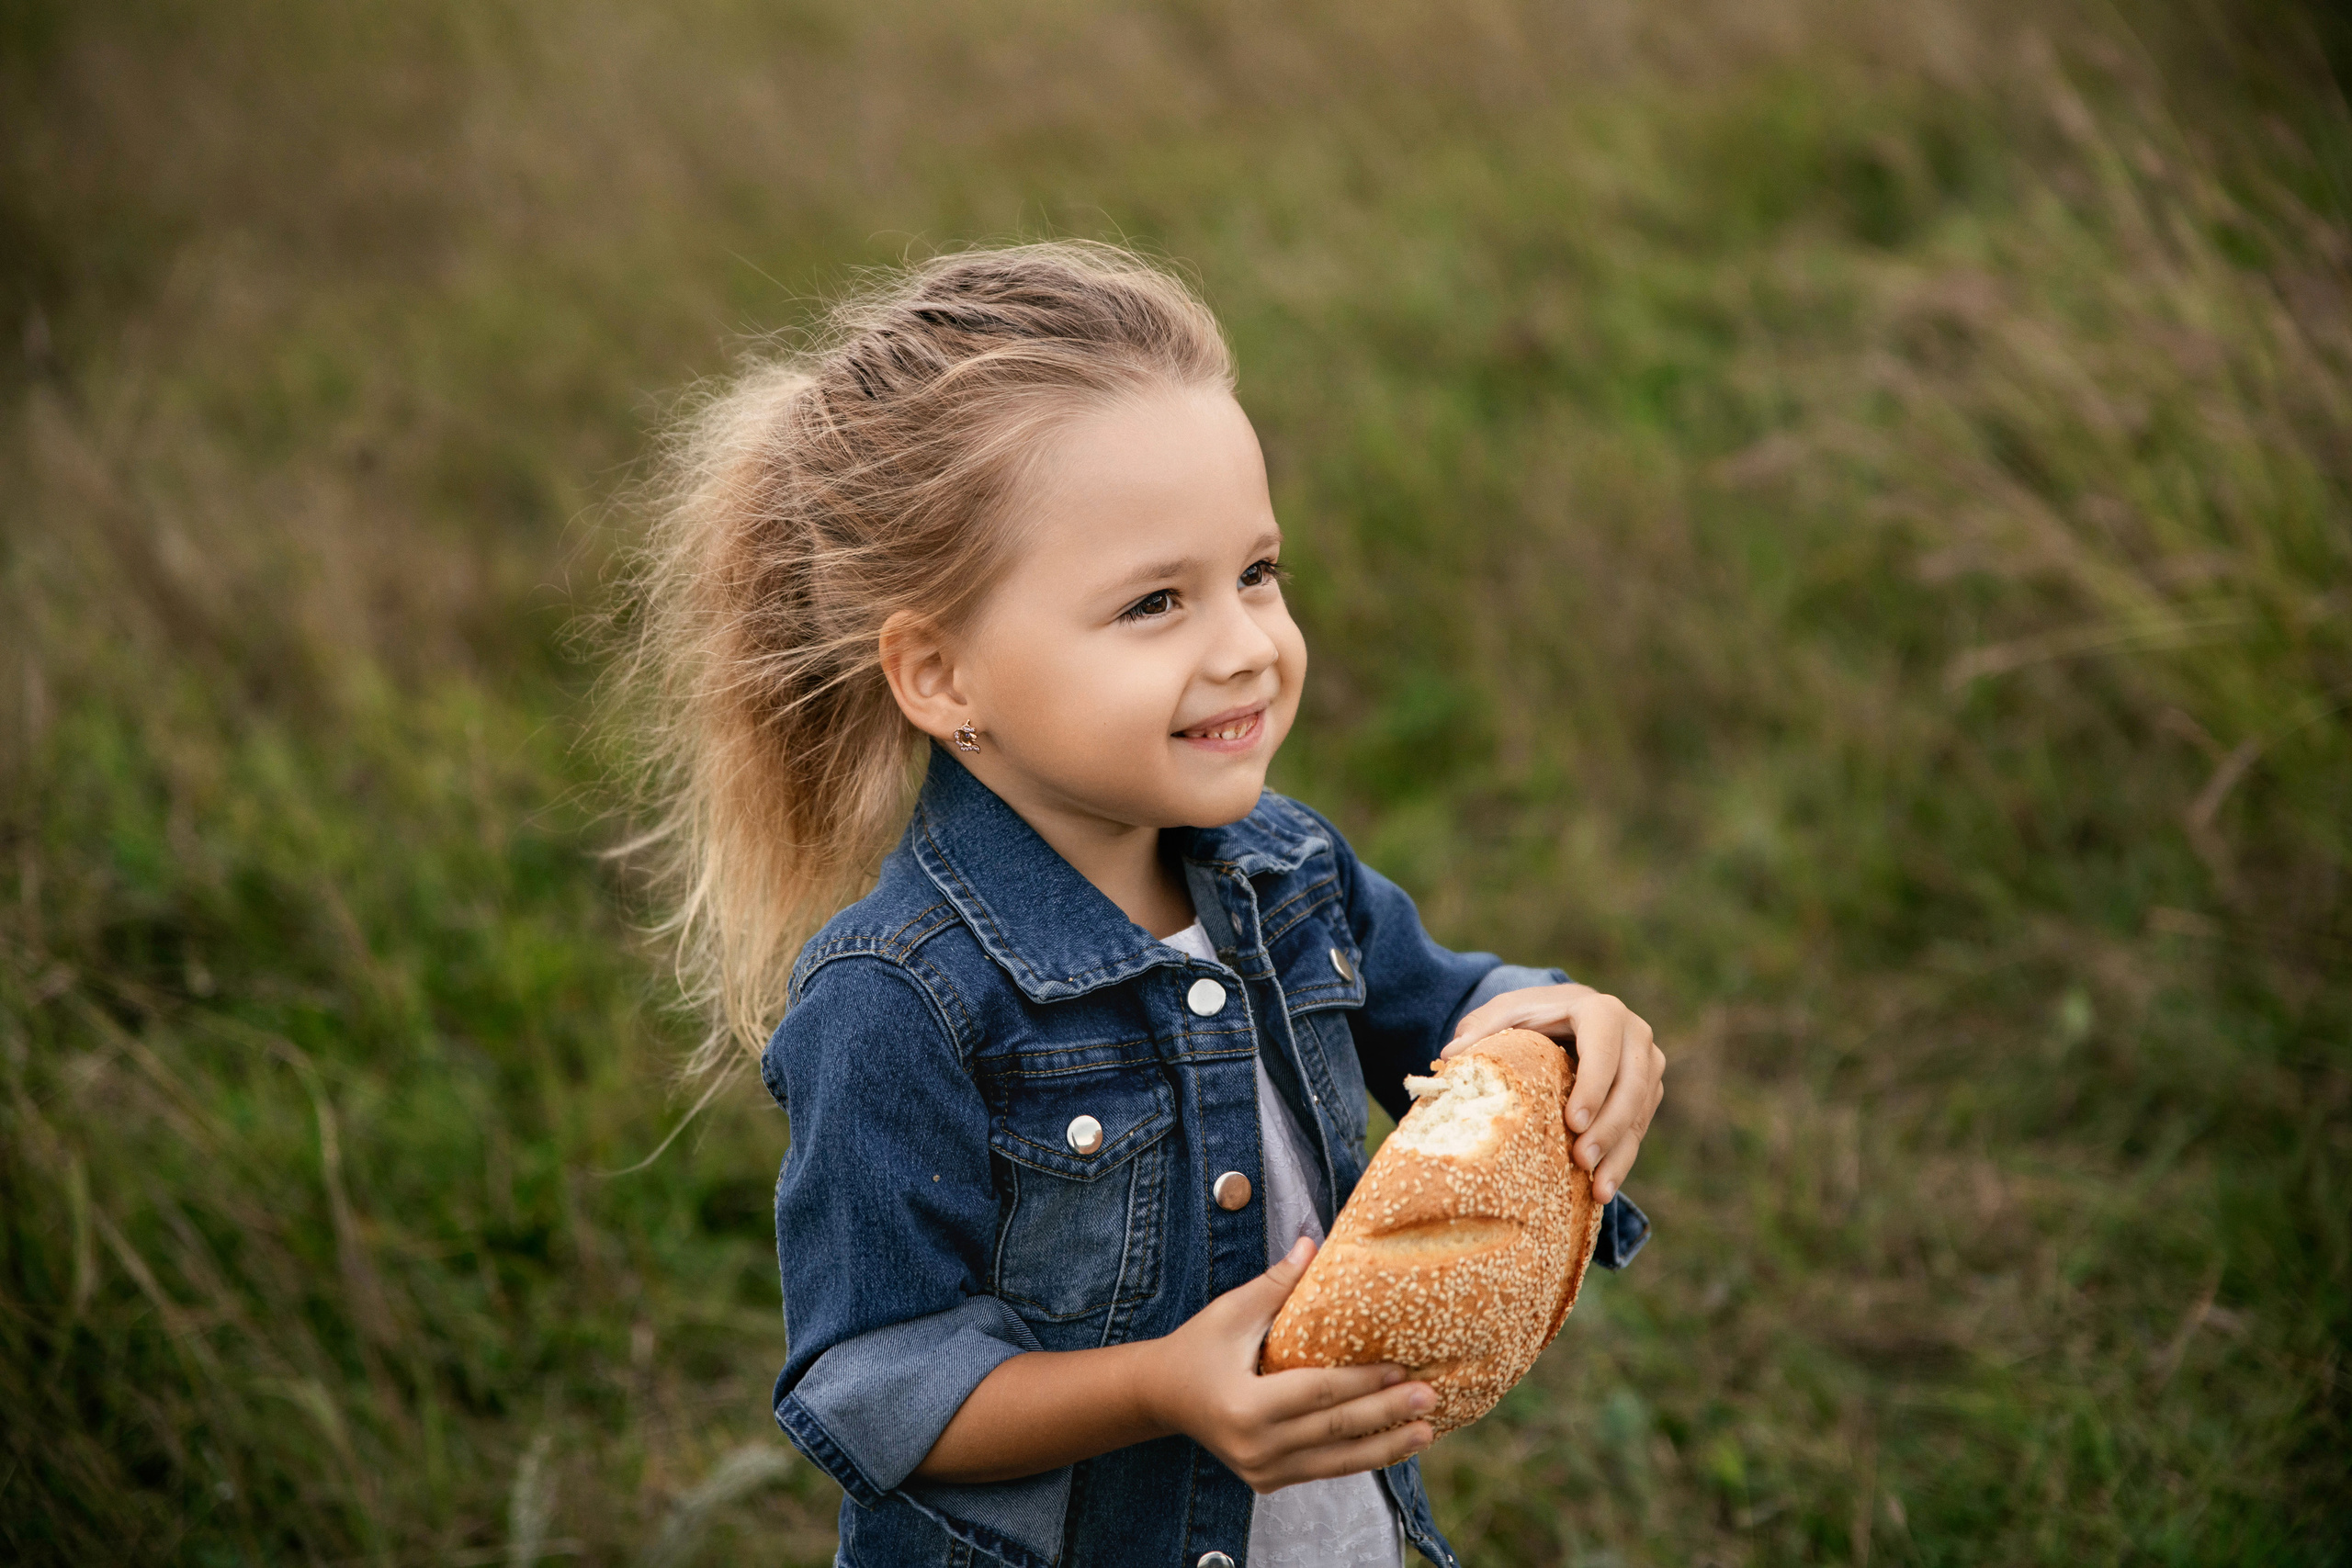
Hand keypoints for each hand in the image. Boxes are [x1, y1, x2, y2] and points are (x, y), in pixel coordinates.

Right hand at [1139, 1237, 1434, 1492]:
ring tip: (1426, 1431)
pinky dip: (1360, 1457)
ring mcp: (1261, 1471)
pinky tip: (1391, 1445)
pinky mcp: (1267, 1481)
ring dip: (1385, 1446)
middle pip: (1335, 1429)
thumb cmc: (1199, 1346)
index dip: (1363, 1381)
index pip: (1317, 1392)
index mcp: (1244, 1405)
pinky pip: (1323, 1469)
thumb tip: (1314, 1242)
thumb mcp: (1232, 1311)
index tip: (1402, 1368)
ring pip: (1336, 1461)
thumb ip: (1277, 1283)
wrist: (1163, 1396)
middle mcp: (1254, 1446)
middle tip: (1430, 1397)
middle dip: (1387, 1414)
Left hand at [1442, 983, 1663, 1204]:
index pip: (1604, 1048)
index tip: (1574, 1122)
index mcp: (1601, 1010)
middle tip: (1582, 1161)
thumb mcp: (1505, 1013)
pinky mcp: (1649, 1091)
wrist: (1565, 1017)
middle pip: (1632, 1084)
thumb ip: (1480, 1028)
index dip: (1594, 1085)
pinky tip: (1603, 1188)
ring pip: (1640, 1111)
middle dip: (1609, 1127)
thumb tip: (1449, 1057)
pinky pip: (1640, 1128)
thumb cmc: (1531, 1016)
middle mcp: (1634, 1034)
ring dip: (1619, 1151)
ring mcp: (1647, 1064)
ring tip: (1597, 1188)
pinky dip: (1623, 1159)